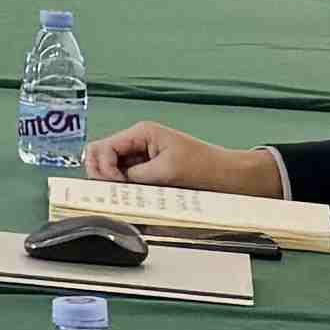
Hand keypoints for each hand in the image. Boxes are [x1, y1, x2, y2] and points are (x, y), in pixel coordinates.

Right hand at [88, 122, 277, 194]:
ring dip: (112, 182)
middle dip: (101, 174)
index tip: (115, 185)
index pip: (103, 148)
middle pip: (101, 156)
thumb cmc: (204, 166)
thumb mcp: (166, 170)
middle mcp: (137, 142)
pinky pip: (125, 178)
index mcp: (141, 133)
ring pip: (111, 168)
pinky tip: (133, 196)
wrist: (229, 176)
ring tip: (124, 195)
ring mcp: (141, 157)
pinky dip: (124, 187)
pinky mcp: (148, 171)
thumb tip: (114, 184)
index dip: (103, 168)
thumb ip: (135, 176)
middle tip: (113, 191)